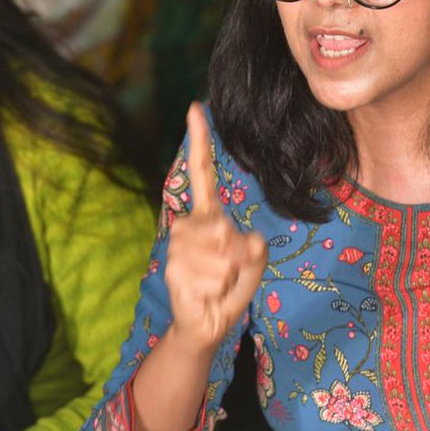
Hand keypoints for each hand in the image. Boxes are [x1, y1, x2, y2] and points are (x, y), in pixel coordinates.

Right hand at [164, 103, 266, 352]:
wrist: (208, 323)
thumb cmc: (231, 286)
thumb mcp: (254, 263)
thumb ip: (255, 250)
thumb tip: (240, 242)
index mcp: (210, 214)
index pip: (202, 171)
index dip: (199, 140)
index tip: (195, 107)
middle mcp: (191, 223)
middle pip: (224, 228)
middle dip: (237, 255)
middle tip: (229, 271)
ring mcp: (180, 244)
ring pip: (220, 253)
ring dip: (227, 274)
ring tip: (216, 282)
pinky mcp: (174, 267)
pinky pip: (211, 274)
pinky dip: (218, 287)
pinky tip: (207, 292)